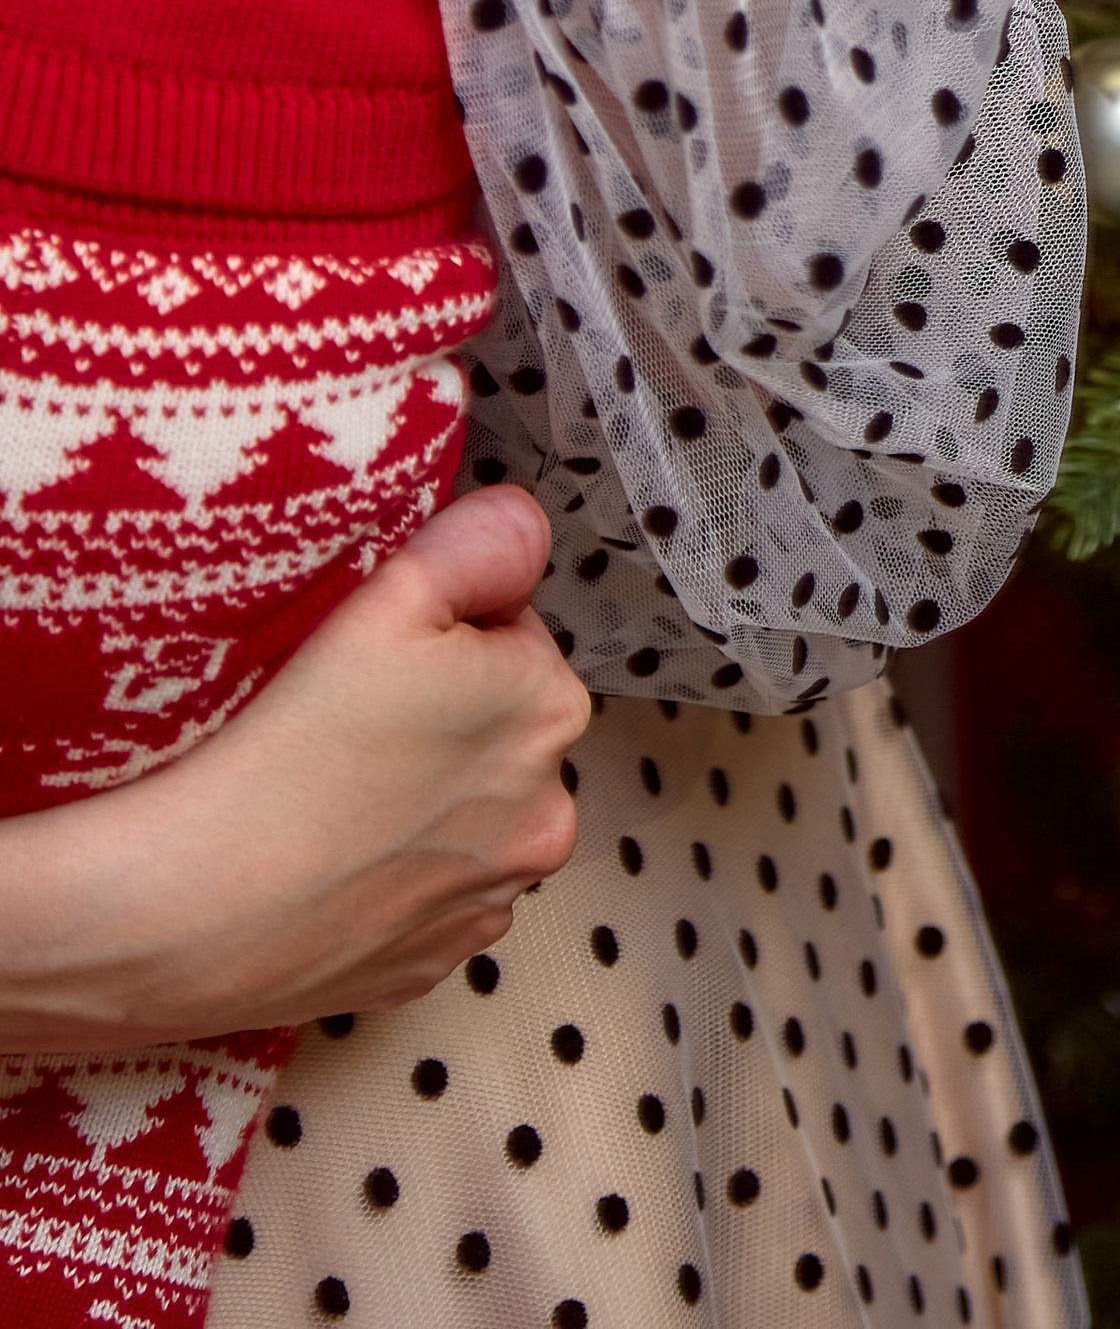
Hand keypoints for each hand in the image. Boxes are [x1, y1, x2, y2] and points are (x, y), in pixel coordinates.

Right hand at [0, 491, 588, 1050]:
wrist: (188, 907)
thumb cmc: (291, 743)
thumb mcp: (394, 594)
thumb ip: (486, 541)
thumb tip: (526, 534)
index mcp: (550, 710)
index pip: (510, 640)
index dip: (440, 640)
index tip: (376, 666)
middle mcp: (546, 814)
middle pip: (497, 733)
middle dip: (442, 723)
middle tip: (346, 730)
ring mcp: (489, 902)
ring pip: (466, 819)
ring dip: (422, 806)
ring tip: (331, 799)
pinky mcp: (435, 967)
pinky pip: (426, 899)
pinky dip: (391, 881)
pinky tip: (330, 865)